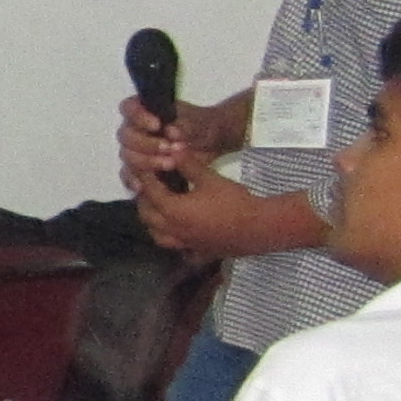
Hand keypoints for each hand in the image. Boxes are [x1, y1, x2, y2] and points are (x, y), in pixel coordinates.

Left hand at [133, 163, 310, 261]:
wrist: (258, 227)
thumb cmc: (233, 201)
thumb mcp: (209, 178)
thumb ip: (188, 164)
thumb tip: (173, 148)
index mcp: (172, 210)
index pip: (149, 191)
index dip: (145, 178)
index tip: (142, 168)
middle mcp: (173, 229)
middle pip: (147, 215)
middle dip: (143, 200)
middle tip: (146, 186)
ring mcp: (184, 243)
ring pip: (157, 234)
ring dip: (152, 221)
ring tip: (156, 209)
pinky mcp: (197, 251)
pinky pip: (175, 247)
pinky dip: (170, 239)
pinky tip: (178, 232)